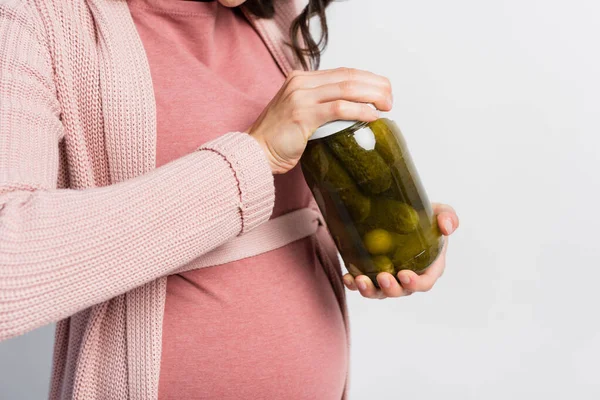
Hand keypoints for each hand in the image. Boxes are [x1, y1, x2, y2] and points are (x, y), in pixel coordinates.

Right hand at [248, 68, 392, 173]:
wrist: (254, 151)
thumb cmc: (277, 139)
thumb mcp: (299, 113)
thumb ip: (320, 106)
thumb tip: (350, 111)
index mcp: (301, 79)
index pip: (342, 72)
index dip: (367, 78)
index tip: (383, 89)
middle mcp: (301, 82)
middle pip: (348, 76)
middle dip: (375, 85)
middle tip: (390, 98)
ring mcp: (301, 97)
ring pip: (346, 89)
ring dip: (372, 96)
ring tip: (386, 105)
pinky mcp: (303, 115)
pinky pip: (339, 108)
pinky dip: (359, 111)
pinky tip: (372, 116)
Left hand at [342, 203, 458, 298]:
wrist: (400, 212)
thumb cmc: (424, 216)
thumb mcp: (439, 212)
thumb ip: (448, 217)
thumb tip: (447, 227)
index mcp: (429, 267)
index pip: (425, 282)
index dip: (415, 283)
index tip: (404, 274)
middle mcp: (408, 277)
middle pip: (401, 291)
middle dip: (391, 288)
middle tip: (382, 277)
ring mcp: (389, 278)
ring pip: (379, 292)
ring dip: (369, 290)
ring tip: (360, 280)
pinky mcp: (371, 273)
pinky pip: (361, 284)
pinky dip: (353, 284)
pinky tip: (347, 277)